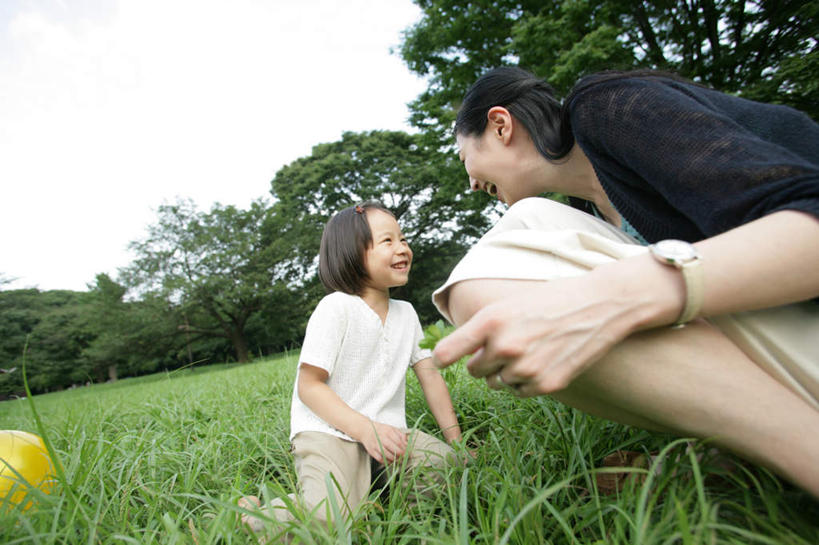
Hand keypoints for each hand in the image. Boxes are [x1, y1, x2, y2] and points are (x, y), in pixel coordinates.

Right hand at [359, 421, 407, 463]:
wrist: (366, 430)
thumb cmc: (381, 430)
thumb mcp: (392, 429)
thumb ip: (401, 435)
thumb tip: (407, 444)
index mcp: (388, 431)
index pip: (399, 442)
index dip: (405, 449)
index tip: (409, 452)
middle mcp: (381, 438)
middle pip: (393, 449)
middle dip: (401, 455)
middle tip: (405, 457)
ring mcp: (376, 445)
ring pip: (387, 455)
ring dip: (395, 459)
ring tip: (399, 460)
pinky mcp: (372, 451)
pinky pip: (380, 459)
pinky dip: (387, 462)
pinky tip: (391, 461)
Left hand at [433, 278, 643, 396]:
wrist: (600, 305)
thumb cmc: (550, 301)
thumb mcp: (509, 305)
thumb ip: (482, 329)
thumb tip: (458, 355)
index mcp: (491, 321)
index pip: (447, 352)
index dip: (442, 359)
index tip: (441, 361)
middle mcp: (504, 346)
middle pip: (474, 370)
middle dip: (485, 361)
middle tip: (508, 344)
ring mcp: (526, 368)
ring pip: (497, 383)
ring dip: (507, 372)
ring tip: (531, 348)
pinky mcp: (546, 385)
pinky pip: (519, 392)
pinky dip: (526, 382)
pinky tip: (544, 360)